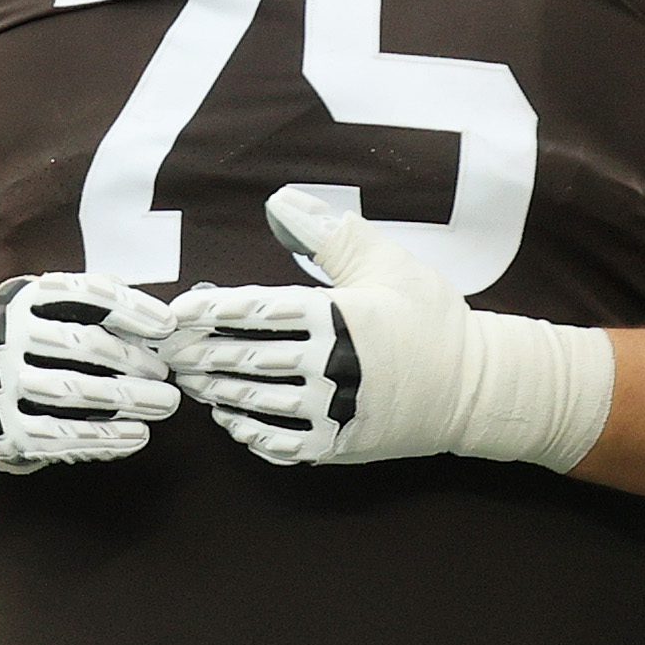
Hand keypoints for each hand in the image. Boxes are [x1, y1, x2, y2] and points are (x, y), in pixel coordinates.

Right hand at [0, 275, 180, 486]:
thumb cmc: (25, 347)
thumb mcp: (42, 310)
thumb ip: (90, 302)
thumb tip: (156, 318)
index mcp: (22, 300)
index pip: (86, 295)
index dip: (133, 309)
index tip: (168, 327)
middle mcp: (7, 337)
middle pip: (84, 344)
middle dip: (135, 360)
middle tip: (167, 374)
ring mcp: (2, 385)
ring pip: (76, 391)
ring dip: (129, 400)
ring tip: (165, 404)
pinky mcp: (4, 430)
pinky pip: (64, 436)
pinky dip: (107, 438)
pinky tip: (137, 436)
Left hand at [165, 192, 609, 469]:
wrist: (477, 388)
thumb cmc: (430, 318)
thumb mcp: (386, 262)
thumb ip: (329, 232)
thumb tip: (279, 200)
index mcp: (340, 316)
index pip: (259, 310)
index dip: (211, 310)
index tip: (178, 311)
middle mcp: (333, 366)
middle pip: (247, 359)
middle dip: (201, 353)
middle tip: (167, 349)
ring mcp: (336, 410)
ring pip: (257, 403)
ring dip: (217, 391)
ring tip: (191, 379)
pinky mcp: (340, 444)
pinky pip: (279, 444)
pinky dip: (248, 431)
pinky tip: (231, 418)